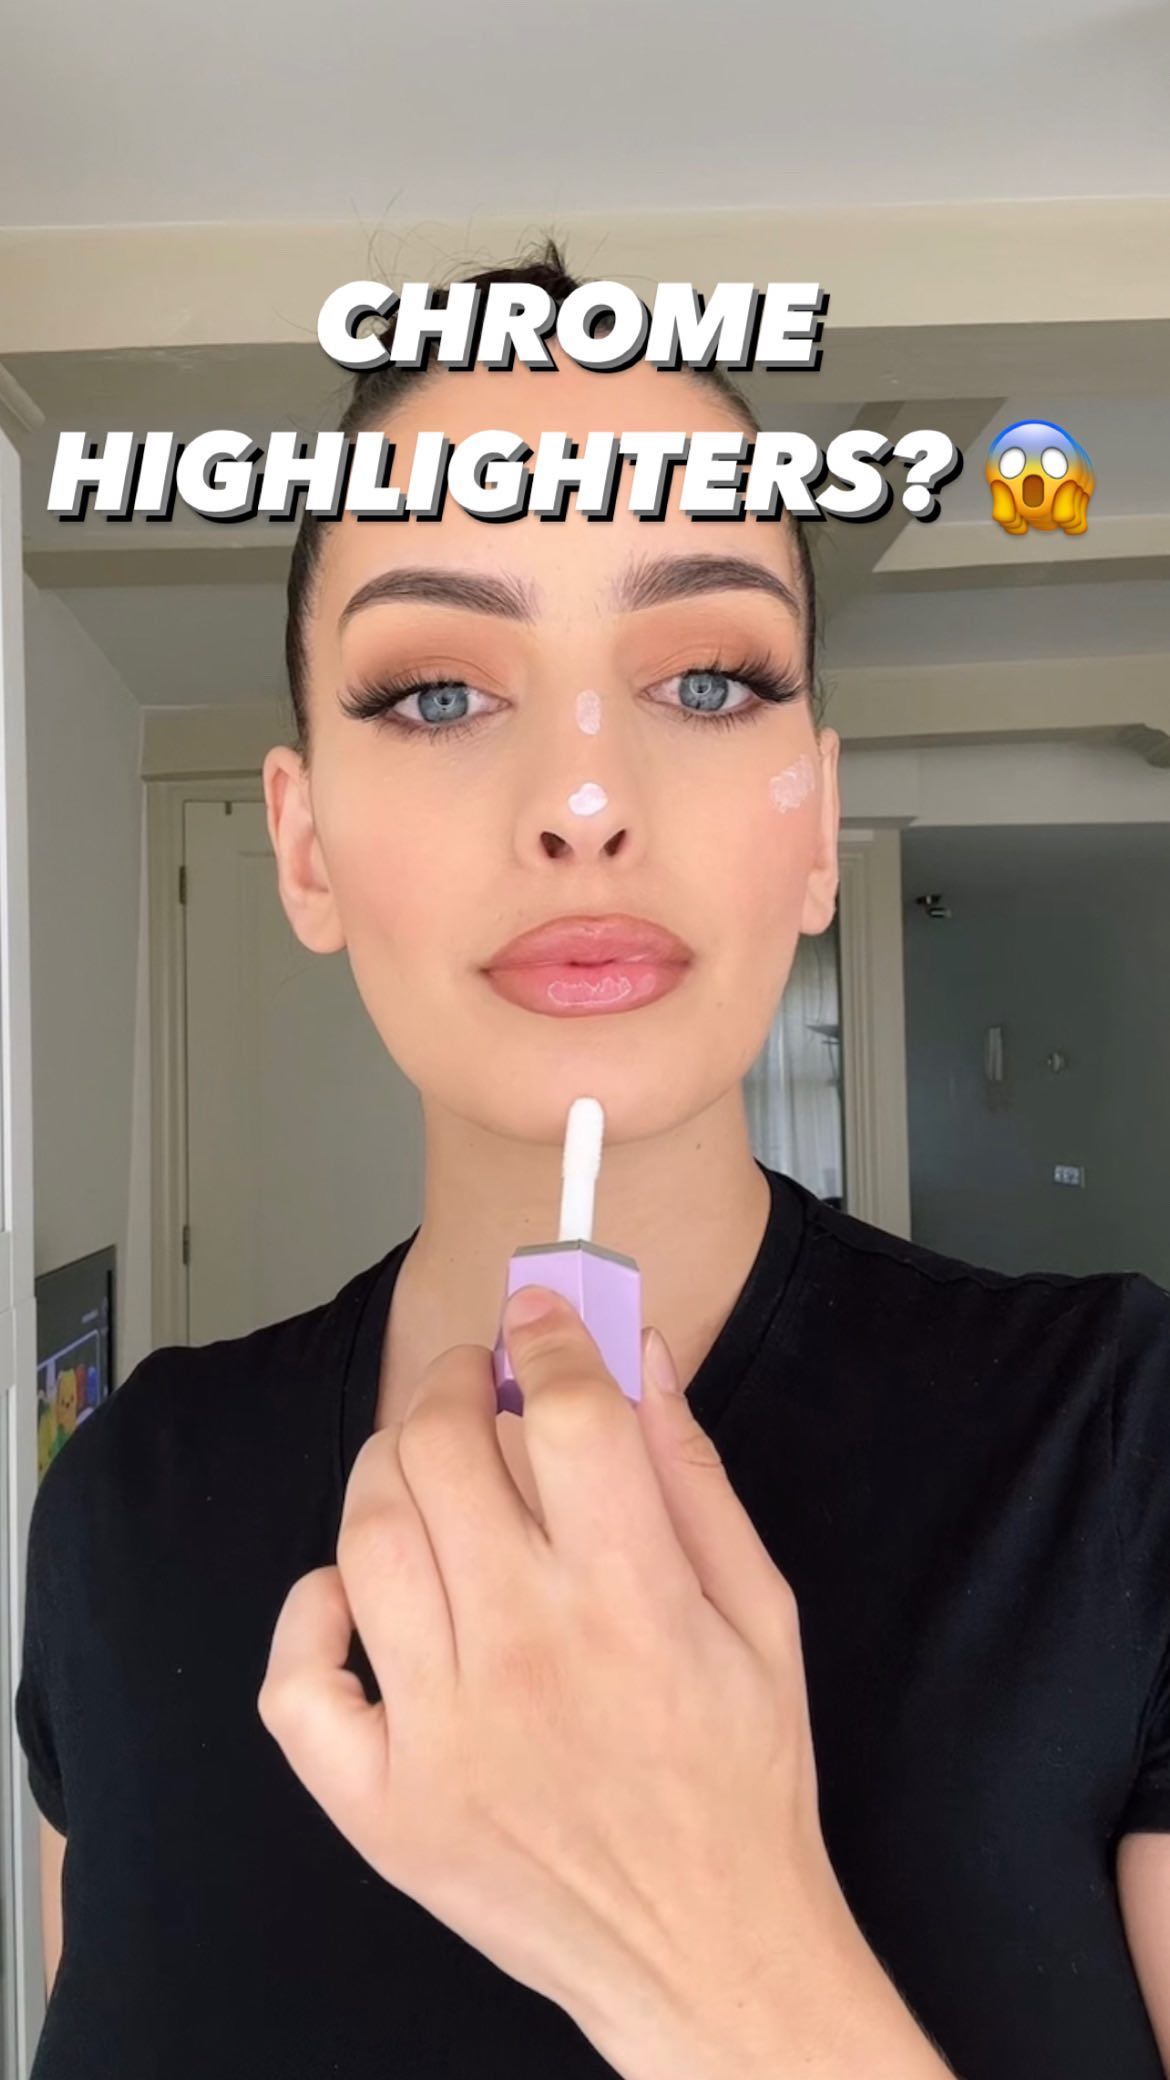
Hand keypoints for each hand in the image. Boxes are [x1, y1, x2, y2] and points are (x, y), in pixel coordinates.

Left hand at [259, 1287, 880, 2079]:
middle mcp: (528, 1658)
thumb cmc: (742, 1781)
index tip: (538, 1316)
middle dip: (454, 1385)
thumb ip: (694, 1475)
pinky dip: (308, 1616)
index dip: (549, 1335)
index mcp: (635, 1605)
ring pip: (364, 1539)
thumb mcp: (762, 1614)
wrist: (709, 1954)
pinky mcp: (384, 1809)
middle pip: (440, 1452)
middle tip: (473, 1384)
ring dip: (386, 1471)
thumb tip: (643, 1353)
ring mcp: (442, 1737)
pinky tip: (355, 1599)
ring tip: (423, 1471)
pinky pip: (298, 1683)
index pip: (565, 1413)